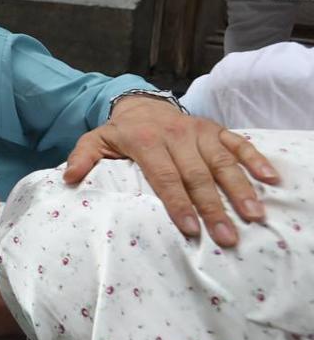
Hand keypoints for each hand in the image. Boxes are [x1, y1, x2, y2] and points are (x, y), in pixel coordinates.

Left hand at [63, 97, 277, 246]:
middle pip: (197, 175)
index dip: (177, 202)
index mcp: (145, 140)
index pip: (164, 176)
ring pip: (222, 162)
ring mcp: (199, 131)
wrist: (143, 103)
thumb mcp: (95, 140)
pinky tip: (271, 181)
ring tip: (254, 216)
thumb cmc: (120, 133)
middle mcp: (176, 135)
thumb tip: (68, 178)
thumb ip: (83, 158)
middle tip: (227, 236)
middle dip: (212, 207)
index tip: (190, 228)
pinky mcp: (217, 129)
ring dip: (239, 189)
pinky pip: (240, 144)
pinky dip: (256, 160)